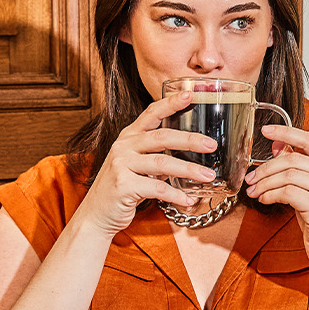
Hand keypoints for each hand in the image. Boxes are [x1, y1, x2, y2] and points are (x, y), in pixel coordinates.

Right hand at [76, 90, 218, 236]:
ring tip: (209, 176)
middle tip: (211, 145)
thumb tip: (189, 155)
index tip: (190, 94)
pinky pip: (157, 189)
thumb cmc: (122, 188)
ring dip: (189, 170)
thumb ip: (156, 156)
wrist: (97, 214)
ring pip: (162, 164)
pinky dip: (176, 195)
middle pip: (162, 137)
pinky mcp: (123, 186)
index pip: (151, 113)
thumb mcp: (136, 165)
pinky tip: (189, 200)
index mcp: (129, 137)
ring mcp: (121, 165)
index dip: (170, 103)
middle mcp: (124, 146)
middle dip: (190, 140)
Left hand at [245, 124, 308, 269]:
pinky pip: (287, 193)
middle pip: (293, 159)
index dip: (286, 132)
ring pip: (288, 175)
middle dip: (266, 168)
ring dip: (265, 183)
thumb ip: (298, 168)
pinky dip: (270, 195)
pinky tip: (265, 200)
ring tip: (255, 191)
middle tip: (251, 178)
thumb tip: (279, 146)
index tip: (265, 130)